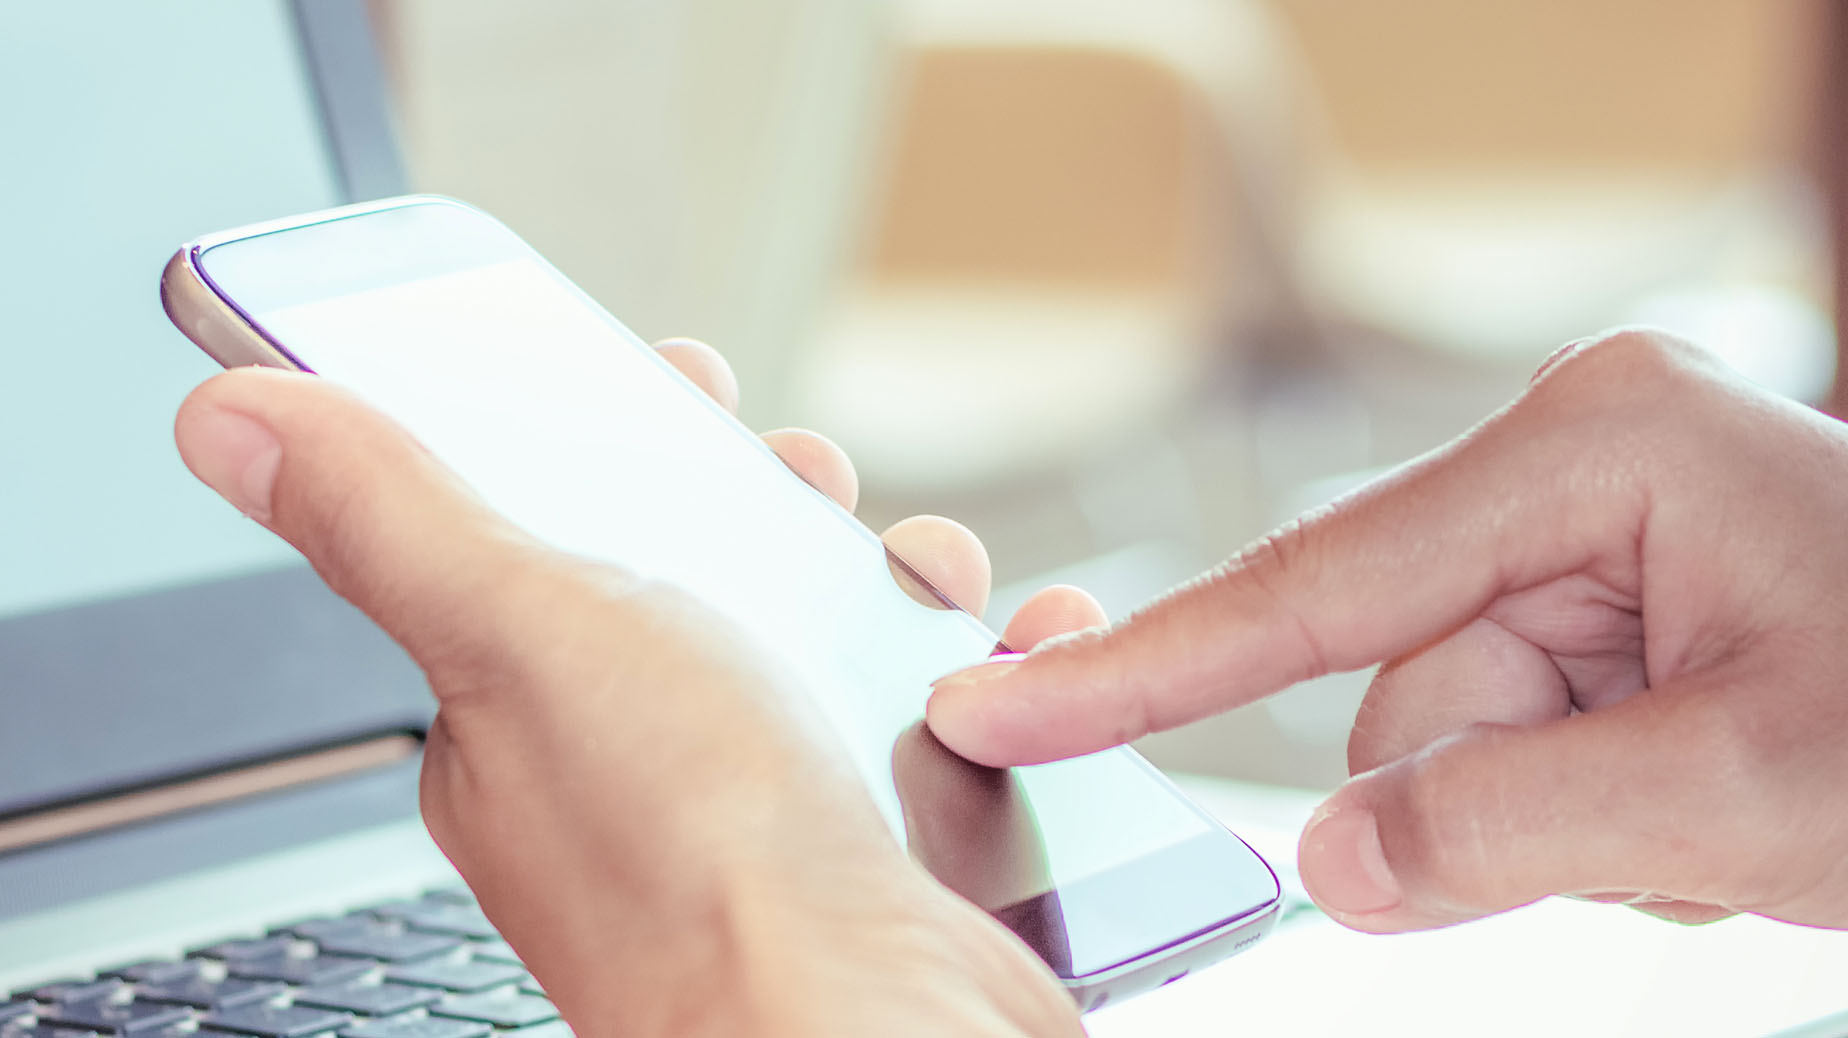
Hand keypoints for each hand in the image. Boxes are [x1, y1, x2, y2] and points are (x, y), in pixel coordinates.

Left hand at [173, 339, 1100, 1036]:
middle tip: (810, 473)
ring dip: (889, 581)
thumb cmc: (686, 863)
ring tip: (930, 571)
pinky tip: (1008, 652)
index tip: (681, 372)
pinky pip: (929, 724)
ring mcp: (763, 806)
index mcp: (527, 712)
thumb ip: (390, 519)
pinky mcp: (873, 845)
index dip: (619, 442)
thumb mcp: (522, 635)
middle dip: (774, 501)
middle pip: (706, 583)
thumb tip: (234, 417)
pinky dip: (978, 673)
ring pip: (831, 646)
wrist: (856, 1028)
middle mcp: (639, 764)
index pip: (551, 537)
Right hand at [929, 329, 1847, 934]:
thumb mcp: (1747, 795)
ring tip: (1714, 822)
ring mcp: (1590, 537)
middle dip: (1485, 799)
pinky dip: (1590, 813)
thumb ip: (1507, 828)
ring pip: (1452, 735)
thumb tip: (1331, 863)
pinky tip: (1711, 805)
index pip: (1312, 584)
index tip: (999, 701)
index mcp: (1592, 451)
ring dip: (1554, 819)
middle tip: (1648, 843)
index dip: (1144, 664)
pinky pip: (1516, 743)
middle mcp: (1572, 471)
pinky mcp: (1611, 602)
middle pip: (1397, 685)